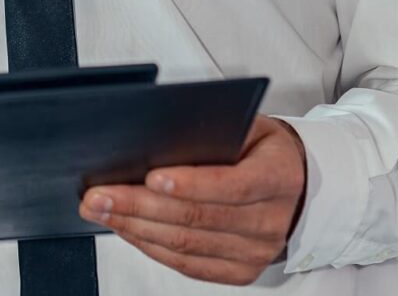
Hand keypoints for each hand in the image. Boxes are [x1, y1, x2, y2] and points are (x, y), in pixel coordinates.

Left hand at [78, 115, 306, 286]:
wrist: (298, 185)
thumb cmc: (263, 147)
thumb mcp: (250, 125)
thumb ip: (215, 129)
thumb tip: (159, 135)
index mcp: (278, 176)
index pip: (233, 185)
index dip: (191, 183)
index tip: (151, 176)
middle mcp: (270, 221)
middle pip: (198, 219)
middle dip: (140, 206)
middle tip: (99, 195)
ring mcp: (256, 253)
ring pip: (187, 245)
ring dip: (135, 228)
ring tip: (100, 211)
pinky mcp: (240, 272)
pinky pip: (188, 264)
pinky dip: (151, 246)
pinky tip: (126, 229)